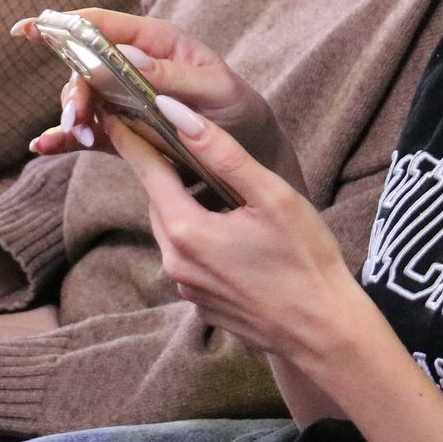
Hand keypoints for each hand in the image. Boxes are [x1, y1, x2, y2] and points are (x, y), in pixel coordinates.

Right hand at [22, 10, 301, 187]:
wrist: (249, 152)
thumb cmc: (238, 110)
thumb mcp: (215, 89)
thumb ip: (173, 75)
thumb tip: (126, 56)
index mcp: (154, 42)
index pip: (102, 24)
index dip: (65, 23)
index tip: (31, 28)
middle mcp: (132, 66)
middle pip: (84, 66)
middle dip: (74, 88)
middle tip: (77, 117)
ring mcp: (124, 98)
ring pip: (83, 99)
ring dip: (74, 116)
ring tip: (81, 135)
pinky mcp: (122, 131)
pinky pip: (88, 131)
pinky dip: (65, 138)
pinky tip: (44, 146)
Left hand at [108, 111, 366, 364]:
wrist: (325, 331)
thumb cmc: (306, 259)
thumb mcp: (271, 195)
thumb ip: (221, 152)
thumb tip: (175, 112)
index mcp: (186, 230)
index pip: (146, 170)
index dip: (131, 137)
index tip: (117, 109)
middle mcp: (175, 261)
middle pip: (157, 199)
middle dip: (161, 167)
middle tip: (169, 133)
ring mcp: (186, 287)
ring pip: (172, 227)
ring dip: (181, 201)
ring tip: (205, 177)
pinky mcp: (201, 302)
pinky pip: (187, 256)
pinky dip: (196, 233)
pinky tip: (227, 226)